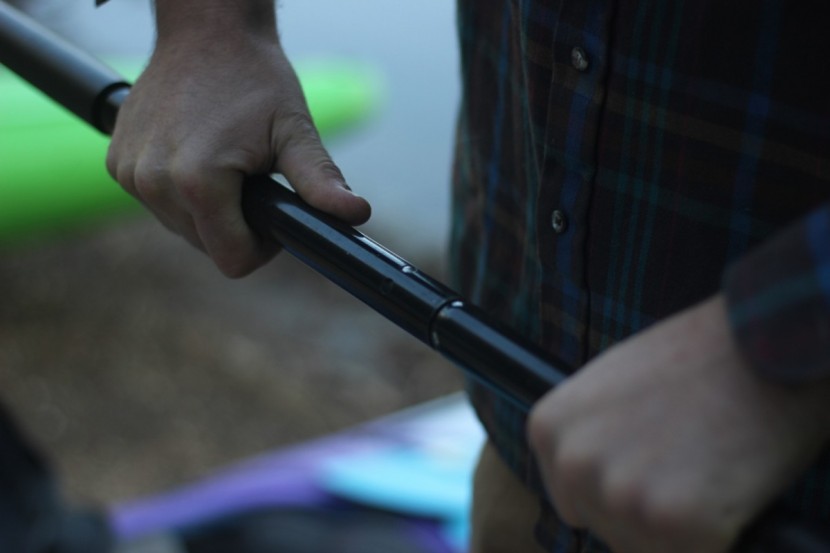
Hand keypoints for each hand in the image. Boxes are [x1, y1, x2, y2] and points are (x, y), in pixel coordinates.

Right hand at [106, 3, 369, 276]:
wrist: (206, 30)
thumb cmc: (254, 77)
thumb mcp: (294, 130)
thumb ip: (320, 181)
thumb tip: (357, 213)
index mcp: (197, 182)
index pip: (233, 260)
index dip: (263, 246)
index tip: (274, 211)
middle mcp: (153, 183)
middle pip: (208, 247)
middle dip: (237, 225)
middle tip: (253, 179)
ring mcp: (129, 174)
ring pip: (183, 228)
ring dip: (209, 210)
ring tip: (226, 163)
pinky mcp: (116, 164)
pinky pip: (159, 204)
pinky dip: (181, 192)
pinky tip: (196, 154)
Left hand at [528, 295, 829, 552]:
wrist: (760, 340)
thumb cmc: (691, 357)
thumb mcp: (607, 385)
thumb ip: (586, 437)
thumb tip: (582, 485)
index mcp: (550, 429)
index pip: (570, 499)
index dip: (614, 488)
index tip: (645, 463)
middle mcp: (575, 463)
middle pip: (605, 525)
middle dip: (642, 508)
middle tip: (683, 461)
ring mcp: (623, 494)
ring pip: (644, 546)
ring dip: (675, 525)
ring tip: (703, 465)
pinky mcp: (678, 521)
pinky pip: (693, 552)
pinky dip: (715, 533)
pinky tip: (726, 482)